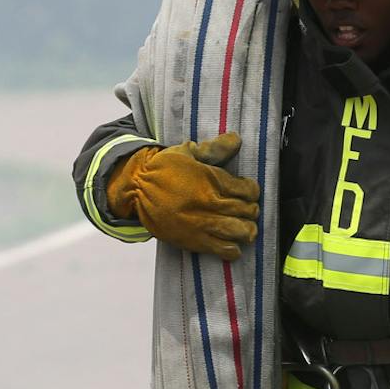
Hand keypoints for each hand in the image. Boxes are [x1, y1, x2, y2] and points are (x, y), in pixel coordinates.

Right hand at [107, 132, 260, 260]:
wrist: (136, 188)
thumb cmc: (164, 168)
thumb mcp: (188, 151)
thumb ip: (214, 148)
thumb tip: (237, 139)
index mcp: (211, 179)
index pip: (248, 190)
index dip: (252, 191)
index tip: (248, 191)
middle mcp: (210, 203)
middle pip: (247, 211)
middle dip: (251, 211)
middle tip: (248, 210)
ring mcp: (203, 223)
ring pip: (240, 231)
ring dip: (247, 230)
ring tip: (246, 228)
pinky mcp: (194, 241)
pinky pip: (223, 249)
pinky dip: (233, 249)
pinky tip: (234, 245)